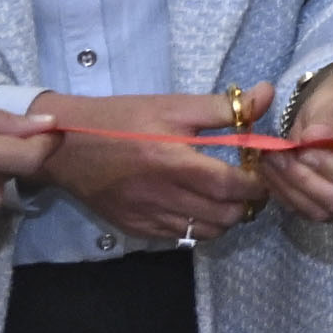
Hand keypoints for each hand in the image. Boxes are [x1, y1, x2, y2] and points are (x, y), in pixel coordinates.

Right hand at [29, 91, 268, 244]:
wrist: (64, 146)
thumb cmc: (120, 120)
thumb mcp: (171, 105)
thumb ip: (224, 107)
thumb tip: (267, 94)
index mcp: (173, 162)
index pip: (233, 186)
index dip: (257, 184)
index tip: (262, 173)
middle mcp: (161, 195)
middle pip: (226, 215)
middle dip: (247, 203)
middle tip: (249, 186)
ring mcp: (147, 216)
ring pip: (207, 232)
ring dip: (225, 217)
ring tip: (225, 197)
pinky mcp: (135, 228)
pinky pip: (181, 237)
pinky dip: (198, 226)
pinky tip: (196, 205)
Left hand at [254, 68, 332, 227]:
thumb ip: (327, 123)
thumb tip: (308, 141)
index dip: (332, 168)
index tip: (302, 148)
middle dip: (306, 179)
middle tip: (277, 156)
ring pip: (324, 211)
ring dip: (292, 188)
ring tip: (270, 162)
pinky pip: (312, 211)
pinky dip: (289, 195)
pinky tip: (273, 175)